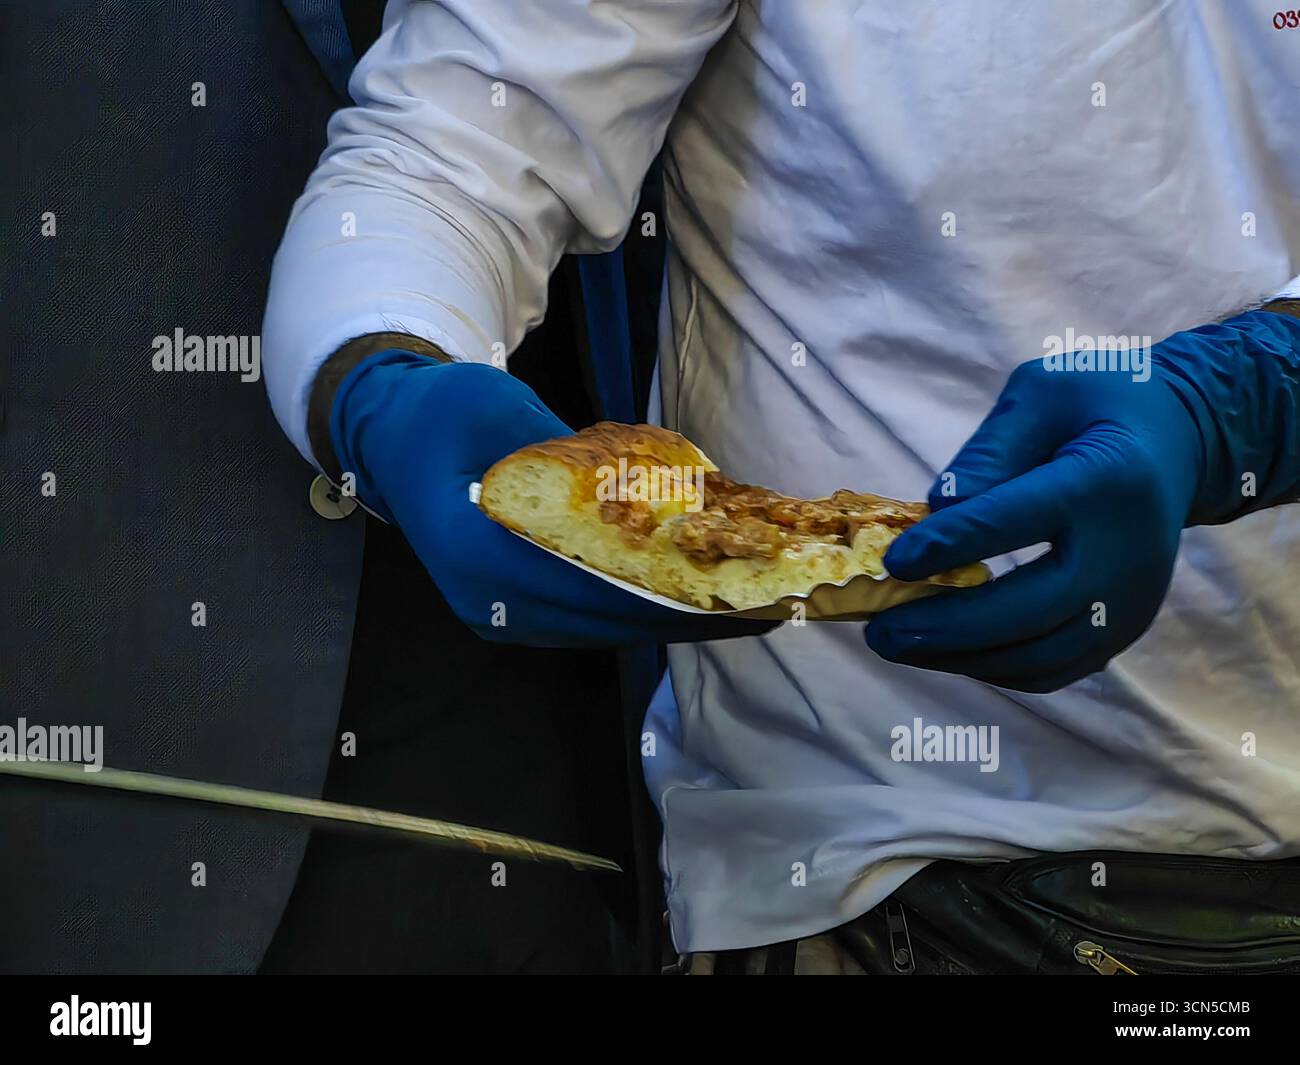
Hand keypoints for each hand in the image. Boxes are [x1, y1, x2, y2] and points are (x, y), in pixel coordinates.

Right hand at [330, 349, 774, 646]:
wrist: (393, 435)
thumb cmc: (438, 413)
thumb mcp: (490, 406)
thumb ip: (552, 451)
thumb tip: (634, 490)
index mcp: (475, 558)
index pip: (586, 589)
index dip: (667, 595)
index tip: (734, 597)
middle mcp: (489, 604)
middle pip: (607, 619)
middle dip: (690, 613)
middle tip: (766, 606)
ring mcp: (504, 614)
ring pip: (606, 625)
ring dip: (676, 615)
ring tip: (749, 606)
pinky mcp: (520, 608)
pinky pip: (594, 615)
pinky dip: (649, 605)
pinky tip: (699, 595)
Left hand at [865, 346, 1201, 691]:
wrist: (1177, 444)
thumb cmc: (1094, 407)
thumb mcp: (1040, 394)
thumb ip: (989, 449)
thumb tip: (938, 511)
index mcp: (1106, 481)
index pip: (1018, 522)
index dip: (952, 546)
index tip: (894, 563)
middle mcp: (1128, 553)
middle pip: (1029, 609)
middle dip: (946, 627)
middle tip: (879, 631)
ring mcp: (1131, 602)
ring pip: (1039, 655)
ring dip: (961, 658)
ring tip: (897, 644)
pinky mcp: (1123, 631)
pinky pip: (1053, 669)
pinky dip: (993, 668)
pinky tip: (943, 651)